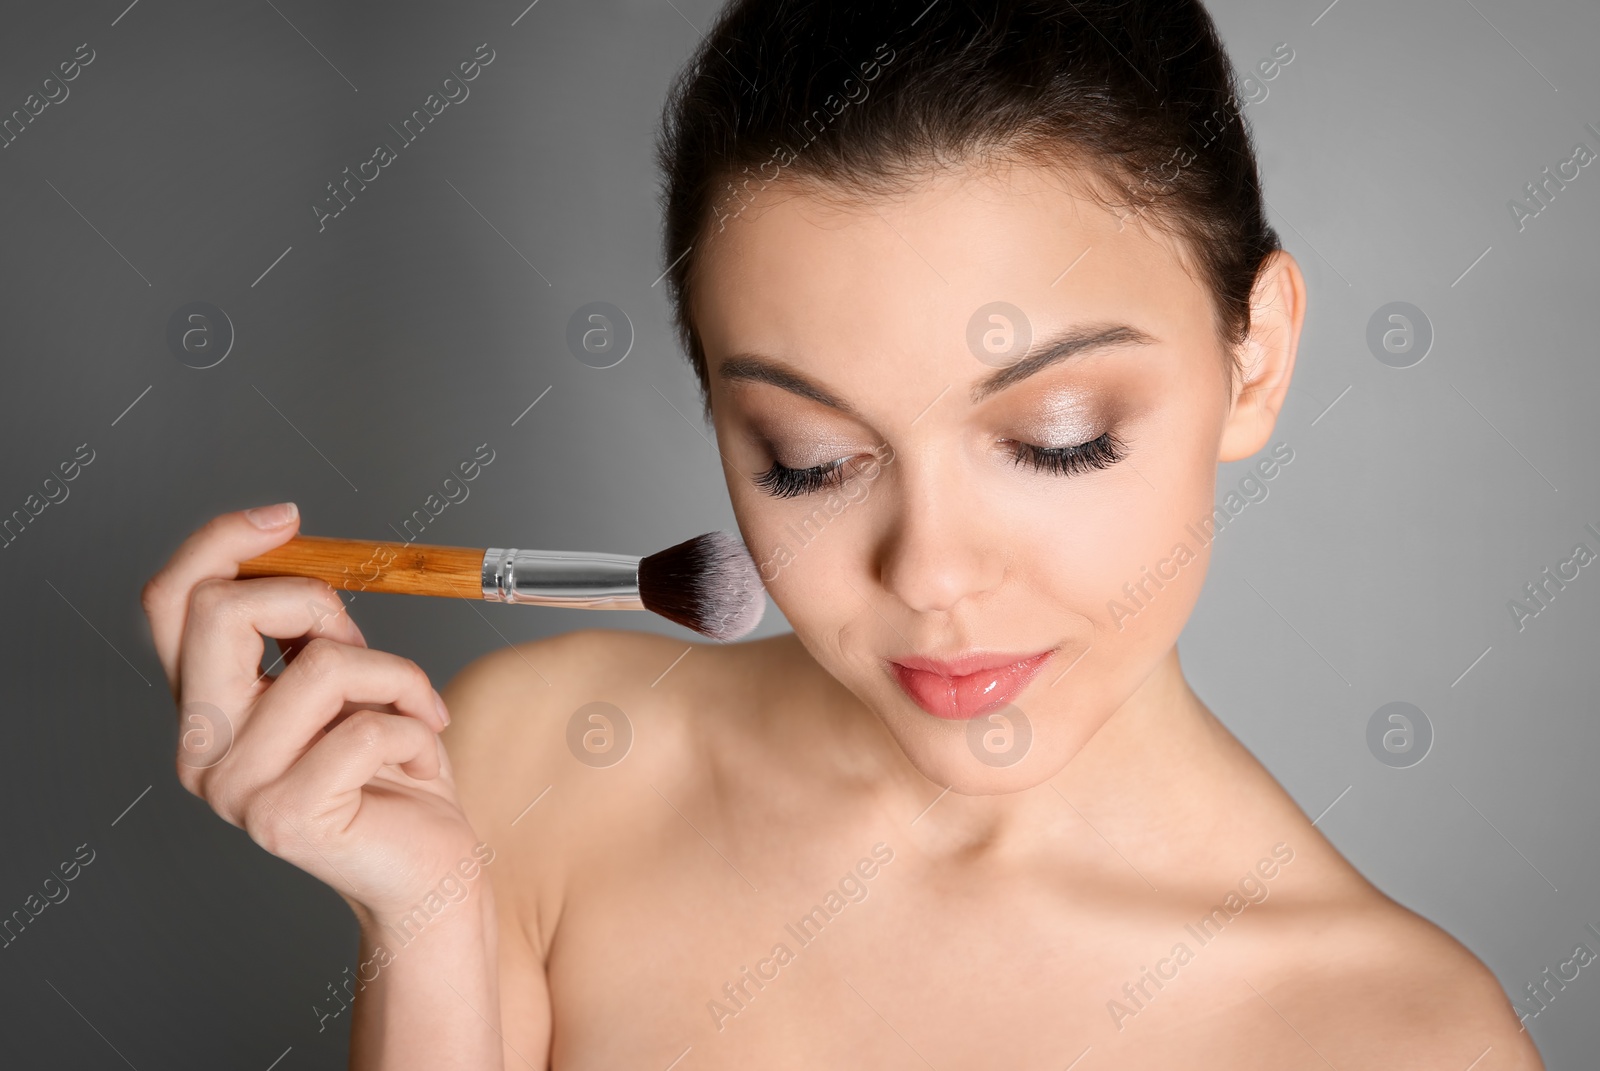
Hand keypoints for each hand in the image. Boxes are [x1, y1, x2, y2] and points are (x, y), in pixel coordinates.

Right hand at [141, 503, 486, 923]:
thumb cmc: (394, 774)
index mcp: (207, 706)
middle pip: (219, 612)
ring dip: (395, 675)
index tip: (287, 517)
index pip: (170, 602)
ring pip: (321, 665)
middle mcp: (202, 747)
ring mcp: (236, 787)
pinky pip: (366, 728)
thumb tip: (294, 548)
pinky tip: (419, 760)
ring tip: (413, 714)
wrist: (430, 870)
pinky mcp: (285, 816)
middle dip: (314, 602)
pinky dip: (415, 727)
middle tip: (362, 642)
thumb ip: (305, 633)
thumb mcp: (346, 683)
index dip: (220, 542)